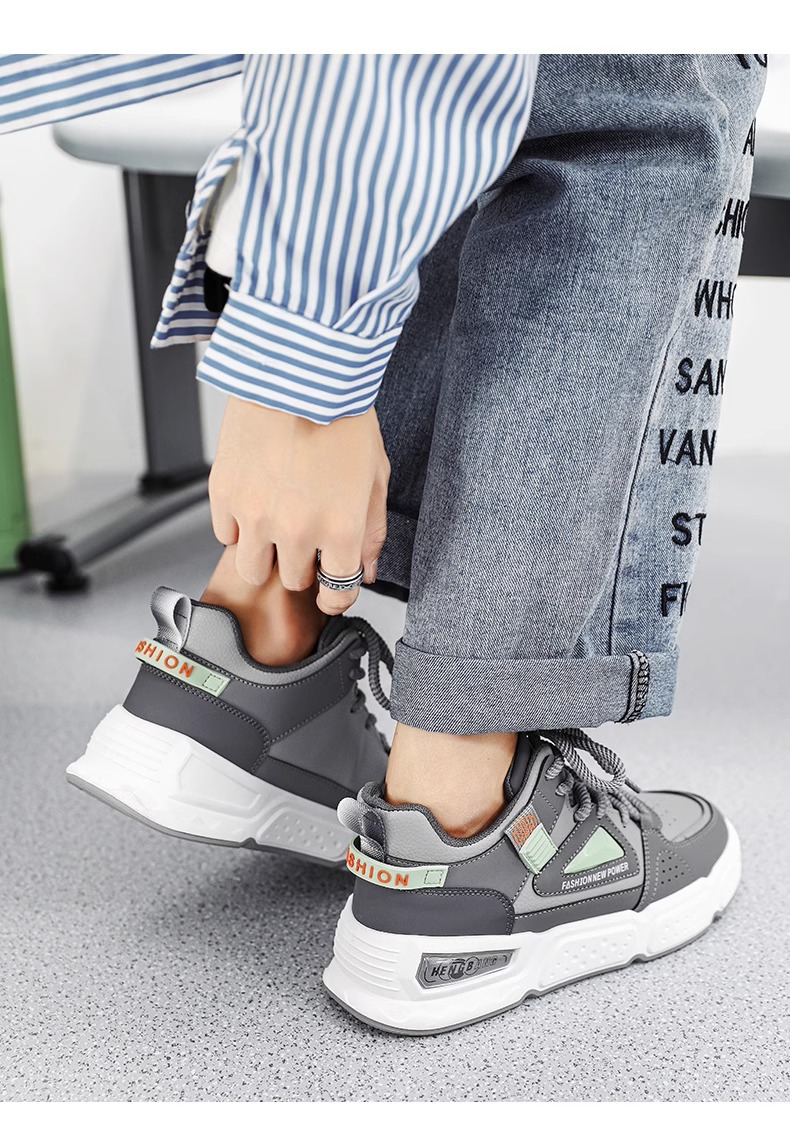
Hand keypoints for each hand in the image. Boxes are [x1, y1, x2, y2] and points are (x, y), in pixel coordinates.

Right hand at [208, 398, 389, 614]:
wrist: (299, 370)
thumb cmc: (342, 416)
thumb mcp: (375, 476)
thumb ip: (372, 531)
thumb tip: (368, 571)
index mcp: (340, 529)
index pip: (337, 593)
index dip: (336, 595)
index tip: (332, 588)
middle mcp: (295, 530)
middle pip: (294, 582)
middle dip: (302, 564)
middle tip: (306, 532)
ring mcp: (255, 515)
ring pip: (253, 568)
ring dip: (266, 553)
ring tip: (276, 521)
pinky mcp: (223, 495)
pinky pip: (226, 535)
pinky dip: (239, 525)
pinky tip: (256, 499)